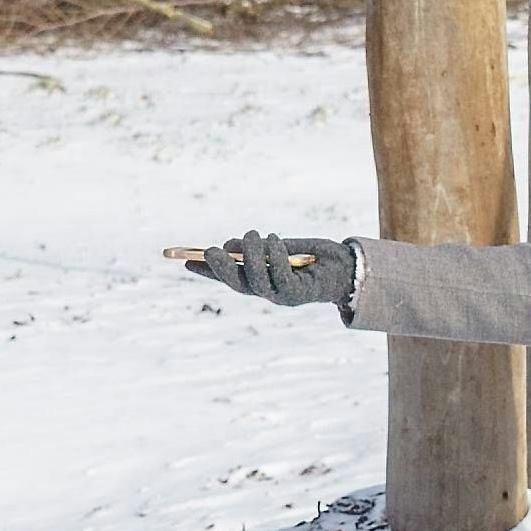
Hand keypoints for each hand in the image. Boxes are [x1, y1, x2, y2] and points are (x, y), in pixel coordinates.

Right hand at [184, 231, 355, 307]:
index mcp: (259, 281)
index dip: (206, 271)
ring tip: (252, 234)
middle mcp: (267, 292)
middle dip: (221, 269)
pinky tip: (273, 239)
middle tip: (209, 251)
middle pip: (238, 284)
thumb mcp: (280, 248)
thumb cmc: (313, 257)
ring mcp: (282, 296)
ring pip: (257, 281)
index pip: (227, 277)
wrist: (347, 268)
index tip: (184, 260)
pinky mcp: (299, 294)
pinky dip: (274, 257)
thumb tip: (232, 246)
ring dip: (250, 257)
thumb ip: (257, 248)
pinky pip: (281, 275)